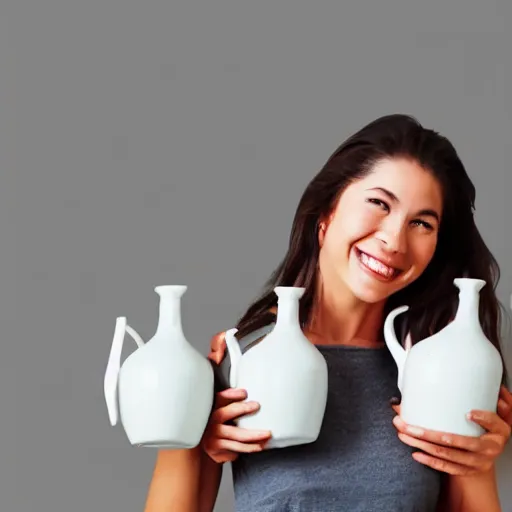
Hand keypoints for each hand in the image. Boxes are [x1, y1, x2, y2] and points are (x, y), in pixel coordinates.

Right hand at [201, 332, 271, 463]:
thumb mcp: (214, 383)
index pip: (219, 398)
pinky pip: (234, 451)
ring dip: (251, 438)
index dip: (231, 396)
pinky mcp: (218, 451)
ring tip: (267, 435)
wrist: (200, 439)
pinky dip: (246, 450)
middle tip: (257, 406)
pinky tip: (259, 447)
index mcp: (212, 404)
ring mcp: (214, 437)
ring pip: (234, 438)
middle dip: (242, 412)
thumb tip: (225, 334)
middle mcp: (211, 420)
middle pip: (226, 416)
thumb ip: (218, 359)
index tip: (245, 392)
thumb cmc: (212, 406)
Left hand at [391, 385, 511, 474]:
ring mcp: (475, 462)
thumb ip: (495, 401)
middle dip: (429, 434)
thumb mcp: (494, 415)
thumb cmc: (488, 430)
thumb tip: (494, 386)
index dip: (483, 419)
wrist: (487, 458)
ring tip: (403, 433)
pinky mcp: (465, 471)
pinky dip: (429, 460)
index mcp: (498, 431)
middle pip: (458, 442)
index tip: (468, 413)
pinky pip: (444, 467)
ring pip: (446, 454)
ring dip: (422, 444)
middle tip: (408, 424)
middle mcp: (488, 448)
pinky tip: (415, 452)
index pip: (493, 423)